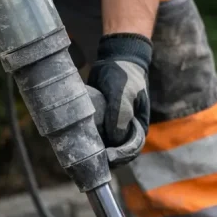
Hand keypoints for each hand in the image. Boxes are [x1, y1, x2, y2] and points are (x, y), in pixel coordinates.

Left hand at [87, 33, 152, 156]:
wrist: (116, 57)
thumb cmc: (124, 76)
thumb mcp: (123, 93)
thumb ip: (121, 116)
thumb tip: (114, 140)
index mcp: (138, 127)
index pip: (131, 150)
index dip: (120, 156)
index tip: (106, 157)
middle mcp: (127, 130)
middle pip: (118, 152)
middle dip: (107, 158)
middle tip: (91, 159)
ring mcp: (114, 126)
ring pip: (106, 146)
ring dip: (96, 151)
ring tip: (83, 152)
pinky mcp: (102, 120)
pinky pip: (96, 134)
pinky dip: (89, 139)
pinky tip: (78, 141)